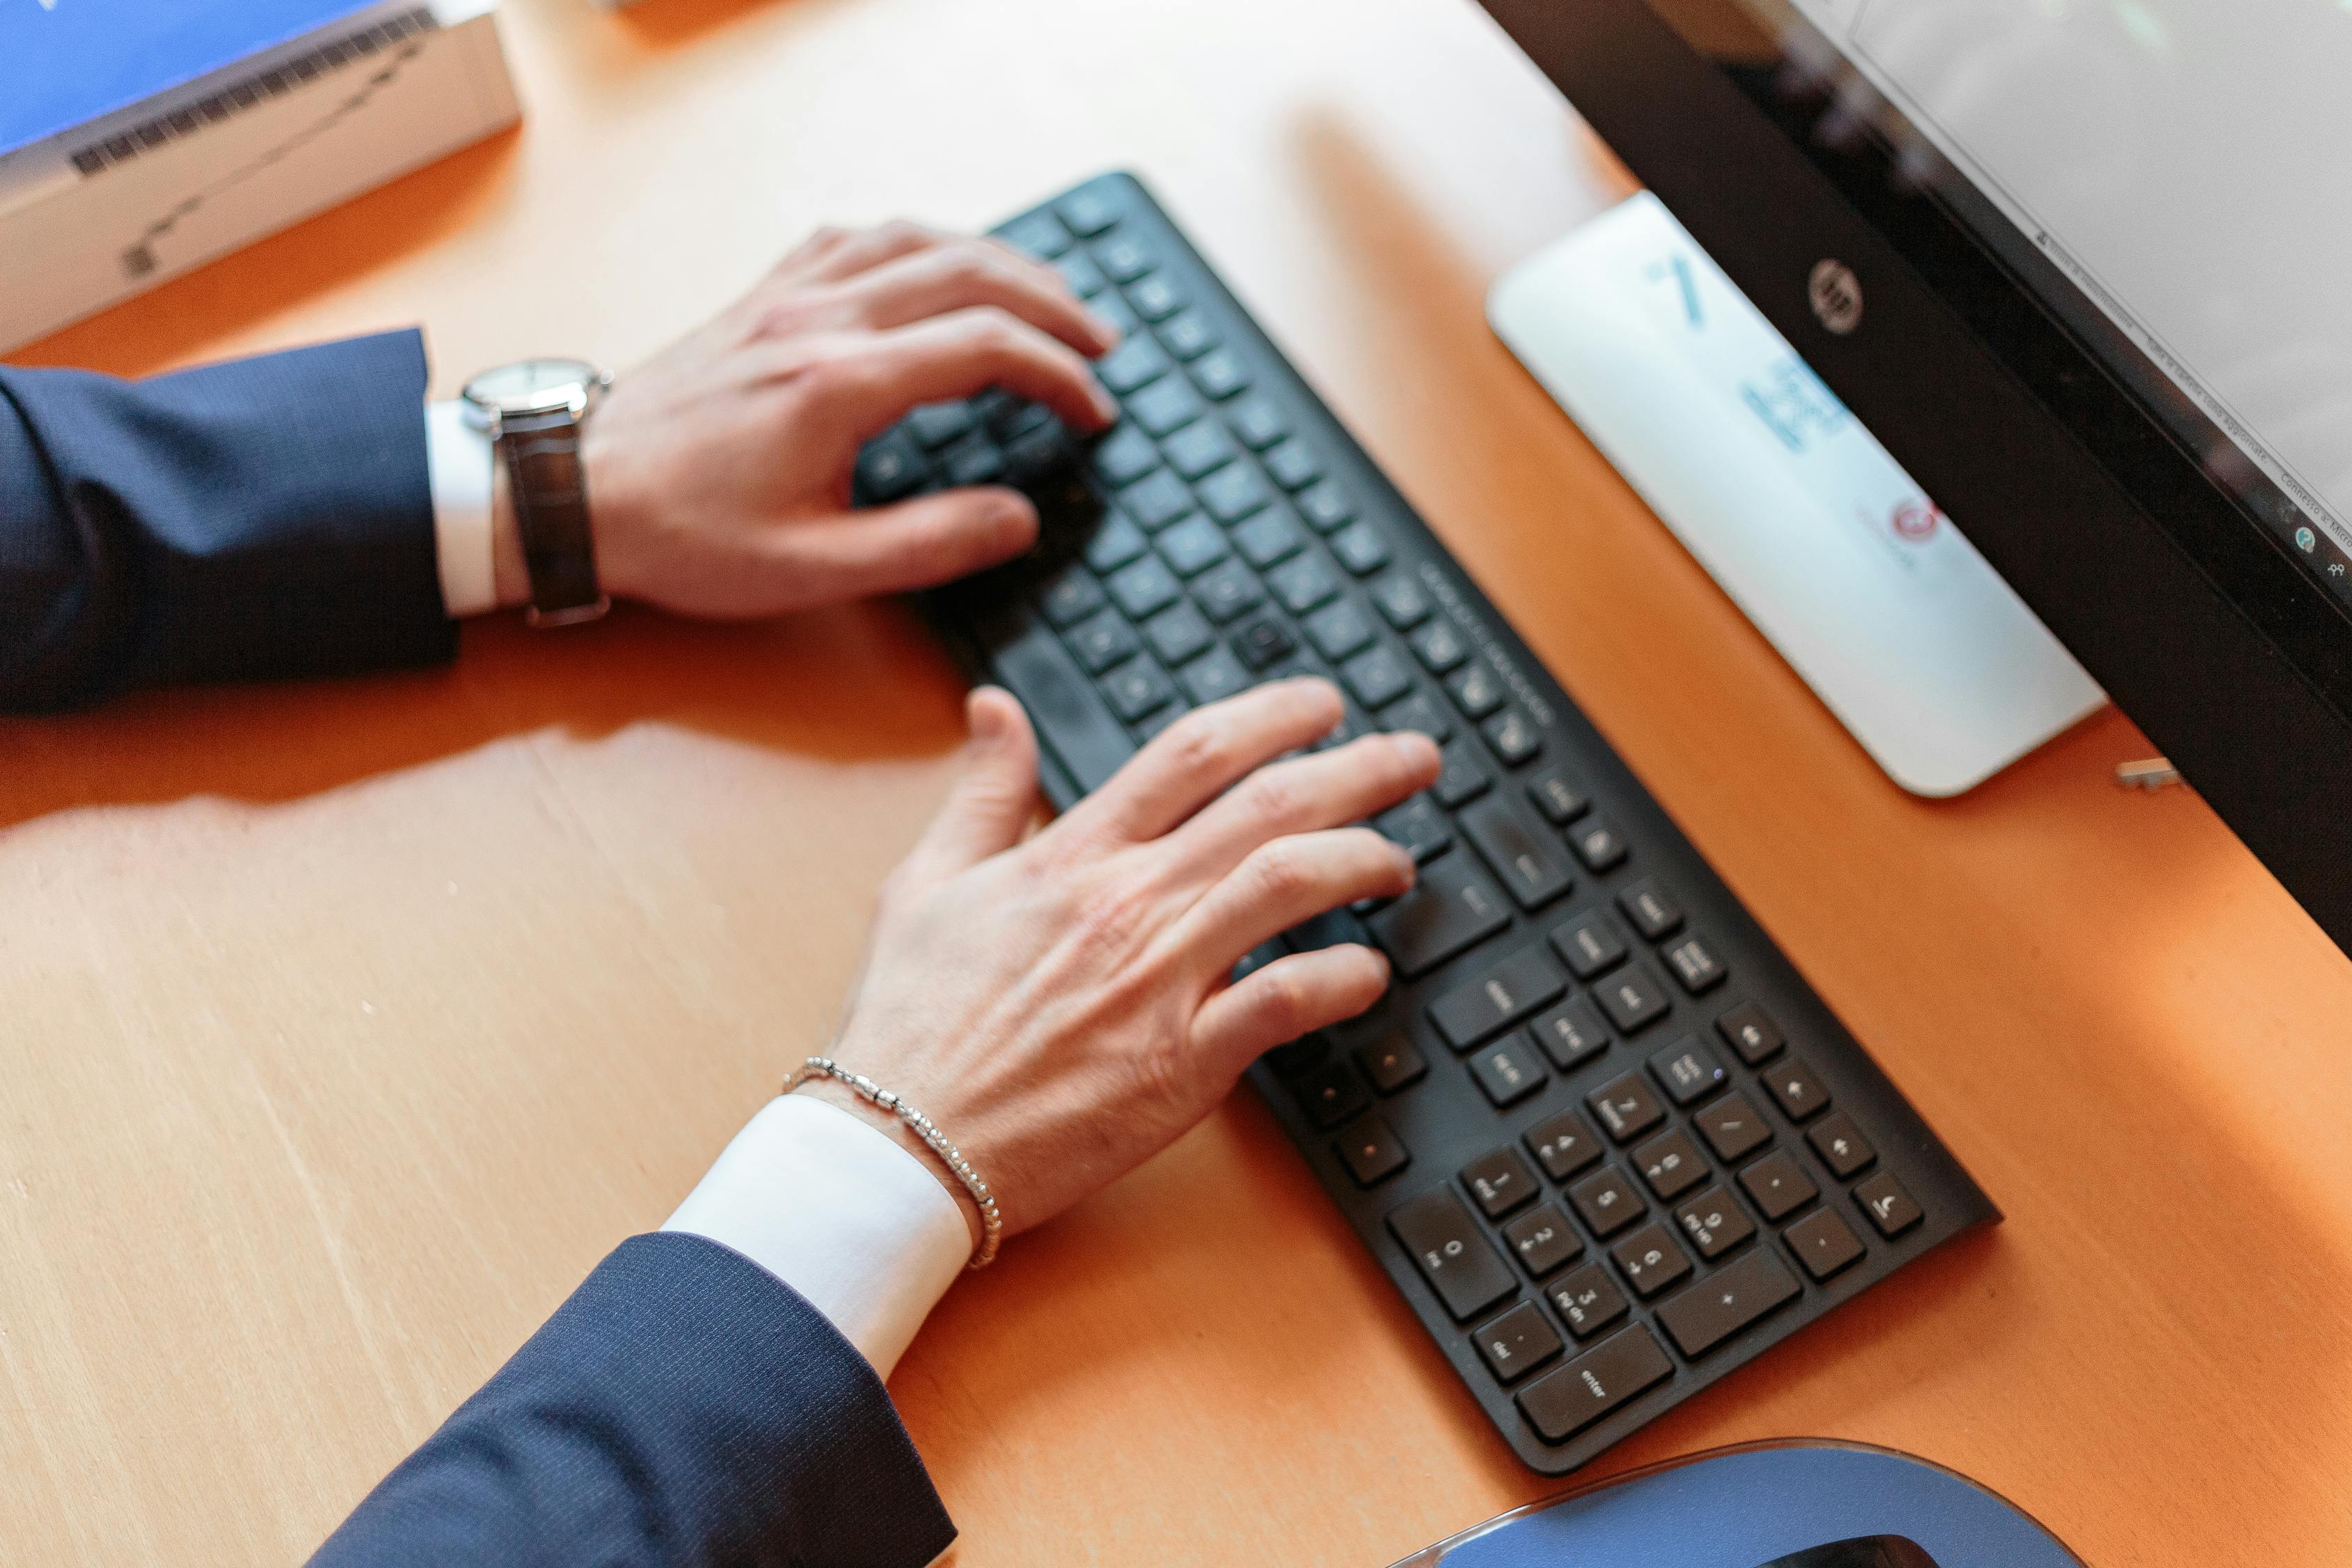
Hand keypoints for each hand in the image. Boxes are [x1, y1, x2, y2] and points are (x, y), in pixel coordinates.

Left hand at [510, 222, 1122, 615]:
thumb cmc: (684, 536)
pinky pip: (852, 238)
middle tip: (1099, 346)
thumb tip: (1017, 519)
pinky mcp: (760, 299)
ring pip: (914, 239)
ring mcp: (785, 299)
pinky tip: (935, 263)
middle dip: (1050, 305)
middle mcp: (818, 321)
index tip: (1093, 414)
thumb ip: (927, 544)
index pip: (984, 347)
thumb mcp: (815, 569)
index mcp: (840, 385)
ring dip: (994, 259)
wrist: (577, 494)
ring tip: (1044, 297)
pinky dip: (915, 242)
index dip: (1058, 376)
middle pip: (966, 272)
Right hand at [799, 678, 1442, 1249]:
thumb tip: (994, 706)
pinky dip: (1343, 978)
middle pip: (1268, 803)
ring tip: (1402, 859)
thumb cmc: (904, 1025)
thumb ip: (981, 791)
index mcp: (1070, 856)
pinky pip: (1285, 1001)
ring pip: (1291, 882)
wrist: (894, 1146)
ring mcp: (1157, 981)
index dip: (1274, 714)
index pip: (1193, 751)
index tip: (1323, 704)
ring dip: (1365, 857)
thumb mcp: (923, 883)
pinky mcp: (1178, 1065)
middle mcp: (1125, 903)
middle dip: (1359, 768)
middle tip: (1414, 757)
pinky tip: (1371, 971)